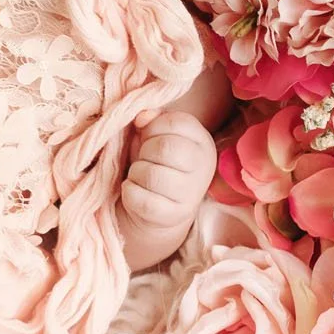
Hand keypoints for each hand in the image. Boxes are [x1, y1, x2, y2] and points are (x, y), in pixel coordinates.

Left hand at [120, 110, 216, 239]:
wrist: (161, 209)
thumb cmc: (157, 164)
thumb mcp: (156, 136)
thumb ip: (151, 120)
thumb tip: (142, 117)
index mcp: (202, 142)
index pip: (176, 122)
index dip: (154, 126)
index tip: (149, 136)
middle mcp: (203, 167)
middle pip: (164, 147)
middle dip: (144, 150)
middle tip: (144, 158)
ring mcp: (191, 194)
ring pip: (151, 174)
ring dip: (136, 173)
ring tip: (140, 176)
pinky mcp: (174, 216)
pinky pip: (142, 200)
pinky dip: (130, 192)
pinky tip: (136, 191)